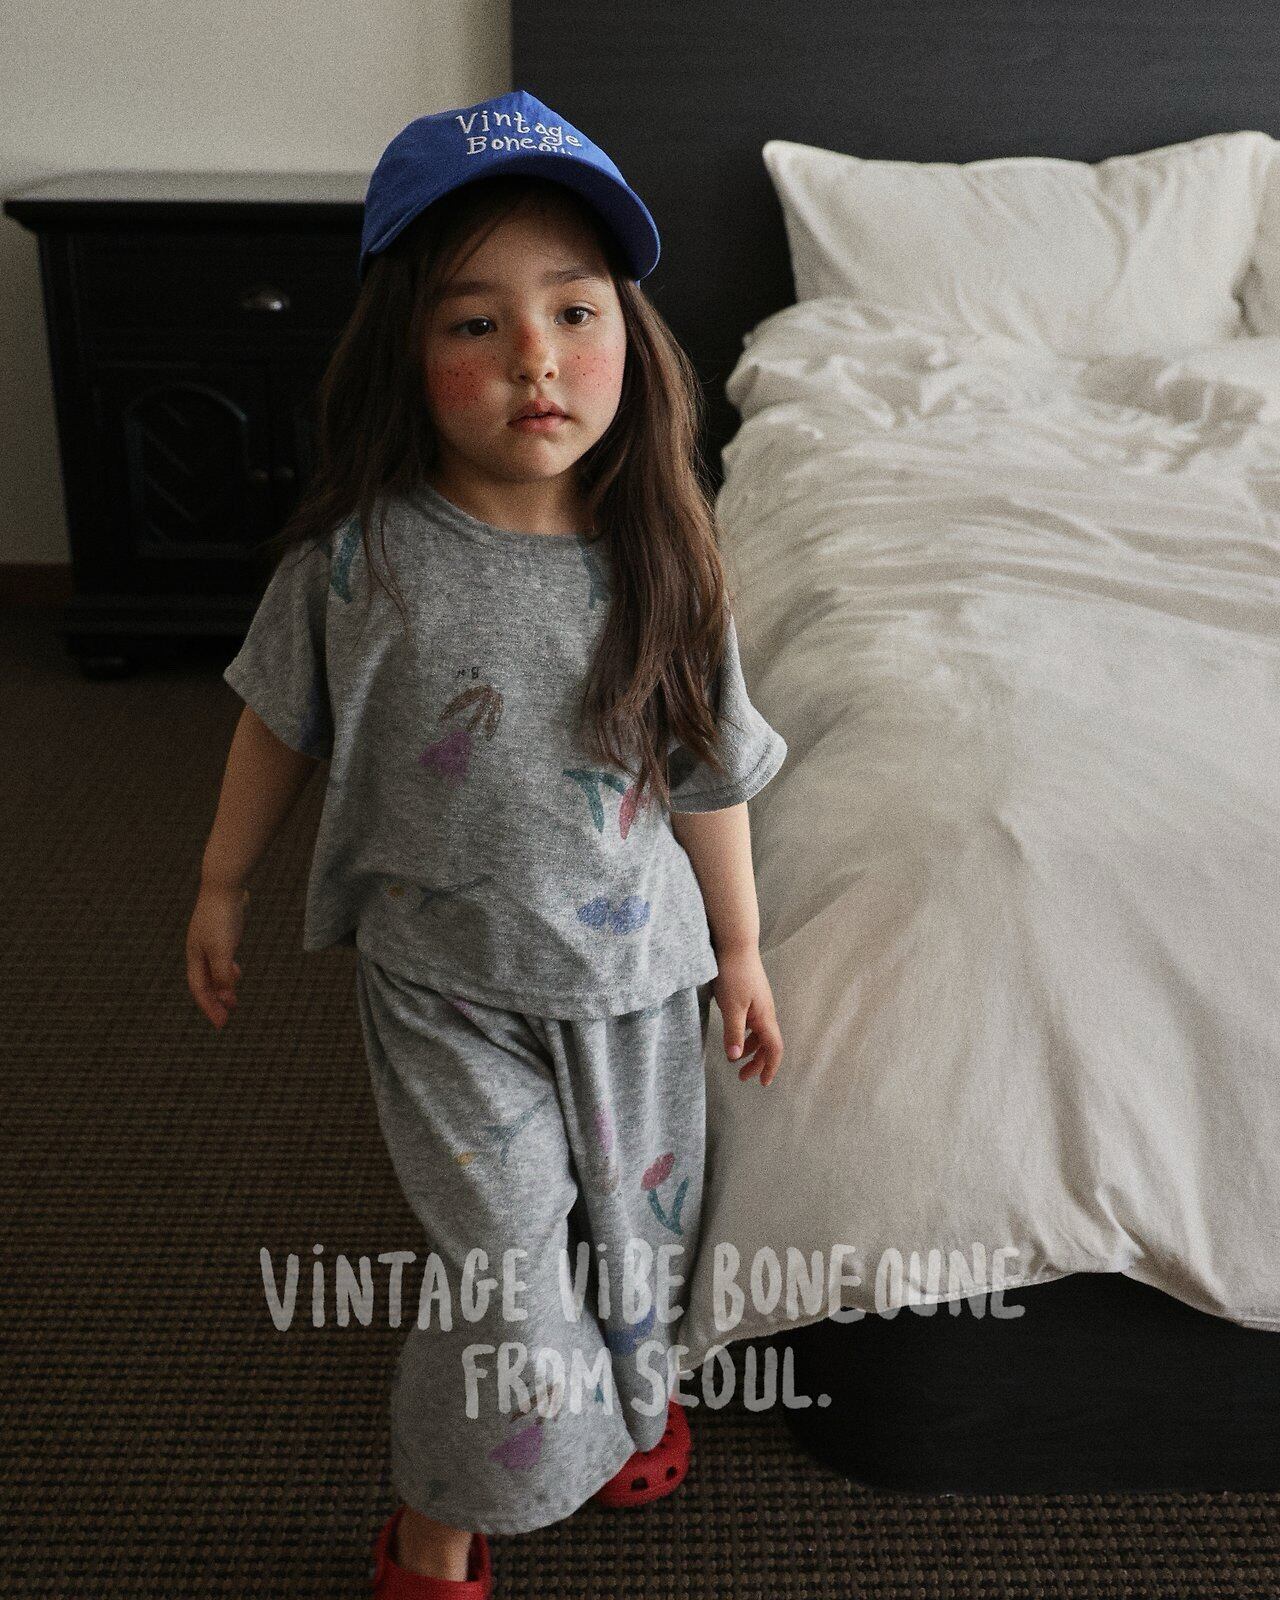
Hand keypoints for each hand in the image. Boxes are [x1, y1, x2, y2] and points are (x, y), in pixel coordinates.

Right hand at [186, 880, 248, 1029]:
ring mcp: (209, 941)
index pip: (200, 989)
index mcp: (194, 956)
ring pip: (213, 971)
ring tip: (233, 1000)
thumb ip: (223, 974)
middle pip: (204, 983)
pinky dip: (227, 970)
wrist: (224, 885)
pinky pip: (221, 958)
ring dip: (222, 987)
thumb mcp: (223, 950)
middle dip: (215, 1001)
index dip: (210, 1008)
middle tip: (226, 1018)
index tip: (221, 1025)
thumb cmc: (221, 918)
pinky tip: (236, 971)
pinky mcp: (221, 932)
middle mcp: (198, 951)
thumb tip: (227, 999)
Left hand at [713, 943, 783, 1086]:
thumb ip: (733, 1032)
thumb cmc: (734, 974)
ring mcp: (759, 1004)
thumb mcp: (731, 1006)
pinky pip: (753, 1022)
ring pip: (760, 1033)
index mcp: (764, 1017)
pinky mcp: (751, 997)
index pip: (774, 1049)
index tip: (763, 1083)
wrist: (736, 945)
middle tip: (743, 1077)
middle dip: (758, 1063)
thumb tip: (736, 1057)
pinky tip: (735, 1035)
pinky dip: (746, 1034)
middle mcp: (766, 1012)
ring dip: (750, 1049)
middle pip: (768, 1044)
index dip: (770, 1067)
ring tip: (736, 1058)